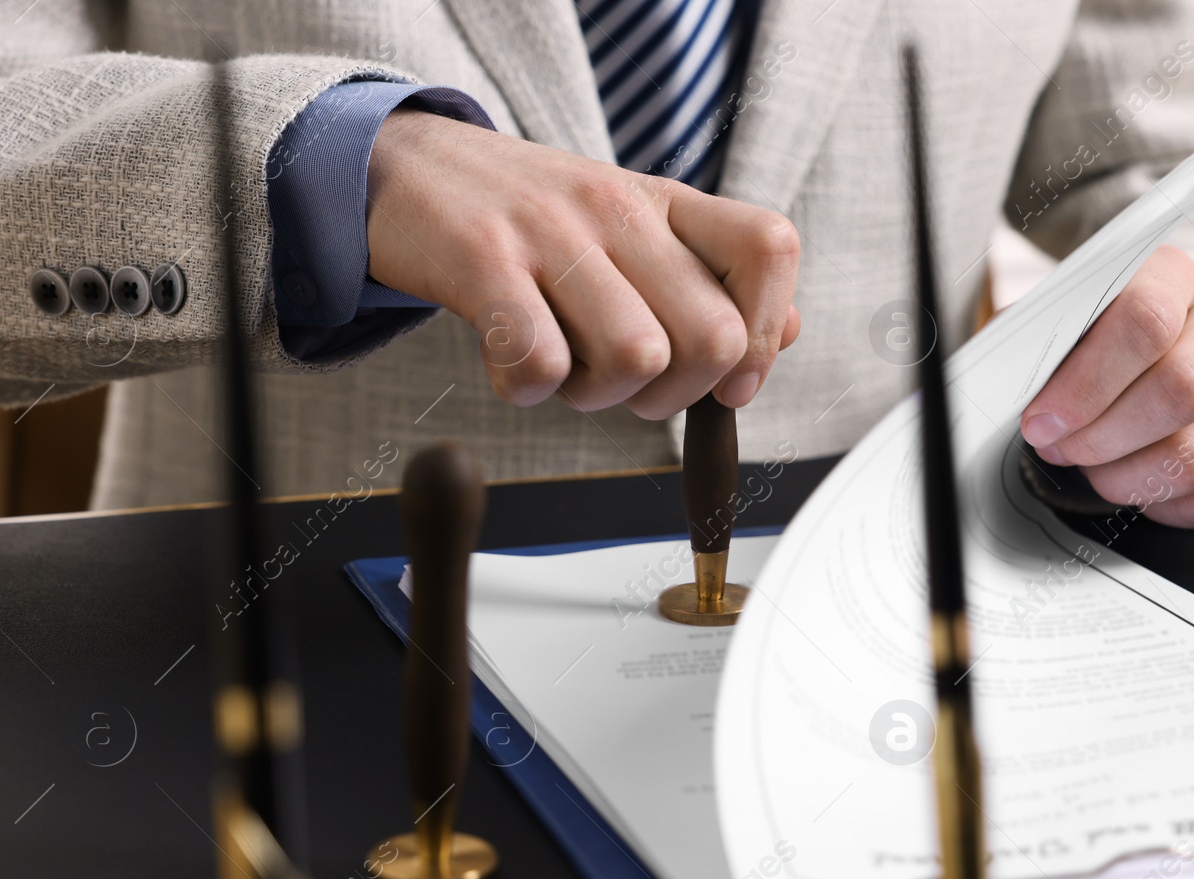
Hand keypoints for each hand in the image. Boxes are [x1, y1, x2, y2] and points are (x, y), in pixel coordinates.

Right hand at [365, 110, 800, 418]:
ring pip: (637, 358)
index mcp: (664, 203)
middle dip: (675, 396)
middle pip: (713, 336)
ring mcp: (552, 232)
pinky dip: (529, 392)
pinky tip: (511, 366)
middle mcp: (618, 209)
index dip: (767, 333)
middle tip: (626, 385)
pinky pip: (542, 366)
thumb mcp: (631, 231)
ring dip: (598, 397)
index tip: (731, 382)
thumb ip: (710, 280)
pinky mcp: (484, 261)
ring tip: (563, 370)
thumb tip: (787, 331)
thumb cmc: (526, 218)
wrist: (406, 167)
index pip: (768, 247)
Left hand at [1018, 247, 1193, 528]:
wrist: (1169, 351)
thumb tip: (1002, 378)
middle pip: (1181, 391)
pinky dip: (1165, 506)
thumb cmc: (1102, 343)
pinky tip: (1139, 486)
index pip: (1145, 320)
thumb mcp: (1062, 326)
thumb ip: (1036, 342)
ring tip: (1096, 469)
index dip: (1087, 384)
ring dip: (1126, 478)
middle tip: (1065, 450)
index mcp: (1172, 275)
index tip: (1043, 422)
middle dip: (1104, 438)